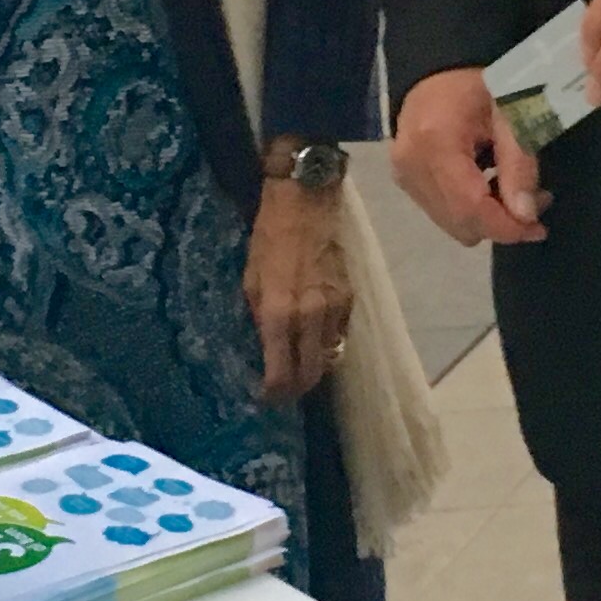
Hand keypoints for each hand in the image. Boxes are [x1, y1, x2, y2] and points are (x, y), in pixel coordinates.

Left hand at [245, 179, 354, 404]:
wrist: (306, 203)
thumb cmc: (269, 237)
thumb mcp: (250, 279)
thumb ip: (259, 317)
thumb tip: (265, 347)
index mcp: (279, 314)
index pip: (281, 372)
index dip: (273, 392)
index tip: (265, 397)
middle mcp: (310, 318)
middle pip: (310, 374)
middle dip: (296, 389)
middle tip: (283, 392)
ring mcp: (335, 310)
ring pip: (329, 357)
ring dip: (313, 368)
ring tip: (298, 367)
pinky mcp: (350, 299)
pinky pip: (339, 335)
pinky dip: (327, 344)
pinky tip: (314, 339)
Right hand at [390, 67, 547, 246]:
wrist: (437, 70)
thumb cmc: (478, 84)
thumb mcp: (509, 113)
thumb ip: (518, 163)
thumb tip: (526, 216)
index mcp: (435, 142)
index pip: (470, 206)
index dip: (506, 227)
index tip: (538, 229)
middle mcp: (411, 166)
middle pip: (461, 223)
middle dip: (502, 224)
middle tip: (536, 201)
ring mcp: (404, 177)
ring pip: (453, 225)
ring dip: (488, 220)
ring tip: (515, 192)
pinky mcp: (406, 182)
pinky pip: (443, 214)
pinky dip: (471, 211)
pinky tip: (490, 187)